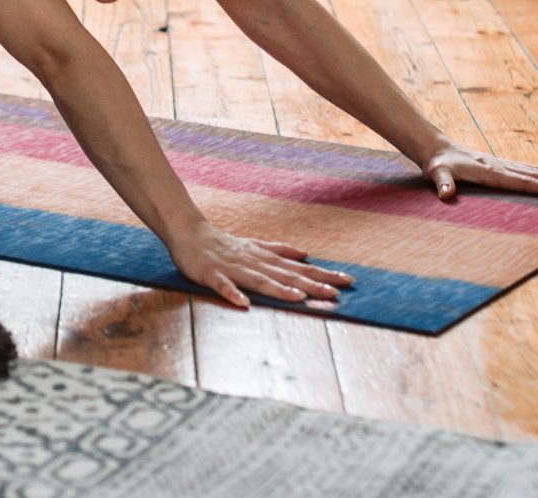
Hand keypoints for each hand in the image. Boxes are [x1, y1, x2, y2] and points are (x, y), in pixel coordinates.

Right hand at [164, 219, 353, 308]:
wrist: (189, 233)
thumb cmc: (224, 244)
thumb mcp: (255, 245)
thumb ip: (280, 250)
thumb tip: (306, 254)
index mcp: (265, 258)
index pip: (299, 268)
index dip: (323, 274)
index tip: (348, 281)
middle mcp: (254, 262)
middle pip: (286, 275)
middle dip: (311, 284)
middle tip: (335, 293)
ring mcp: (233, 268)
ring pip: (260, 280)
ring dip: (279, 289)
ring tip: (299, 298)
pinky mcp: (212, 274)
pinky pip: (223, 285)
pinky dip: (233, 294)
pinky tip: (243, 304)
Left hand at [417, 143, 537, 199]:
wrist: (435, 147)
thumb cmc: (437, 163)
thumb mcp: (436, 173)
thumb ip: (443, 183)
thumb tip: (446, 194)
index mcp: (489, 171)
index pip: (520, 181)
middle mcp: (499, 166)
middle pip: (534, 175)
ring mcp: (500, 164)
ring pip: (533, 171)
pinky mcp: (498, 164)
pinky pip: (525, 169)